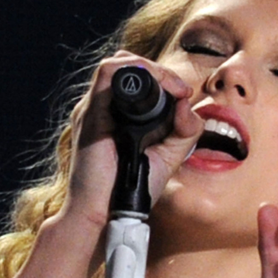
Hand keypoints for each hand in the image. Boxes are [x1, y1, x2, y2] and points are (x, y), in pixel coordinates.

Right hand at [62, 52, 202, 223]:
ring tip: (172, 87)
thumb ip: (184, 131)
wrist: (104, 213)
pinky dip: (134, 73)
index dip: (164, 77)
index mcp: (119, 116)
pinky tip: (158, 90)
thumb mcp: (169, 156)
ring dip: (149, 68)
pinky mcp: (90, 115)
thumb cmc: (132, 189)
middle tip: (180, 89)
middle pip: (127, 65)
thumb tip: (187, 103)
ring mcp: (94, 109)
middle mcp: (104, 108)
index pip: (137, 79)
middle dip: (158, 70)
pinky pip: (106, 75)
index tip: (185, 93)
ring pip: (117, 64)